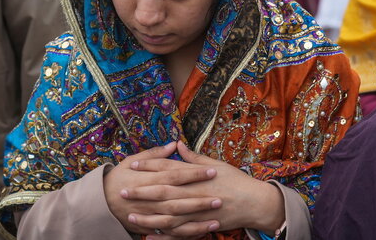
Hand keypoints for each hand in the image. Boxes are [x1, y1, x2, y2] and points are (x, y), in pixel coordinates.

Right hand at [103, 142, 219, 236]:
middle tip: (219, 197)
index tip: (212, 171)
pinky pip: (170, 233)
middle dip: (199, 199)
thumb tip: (175, 144)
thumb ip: (155, 154)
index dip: (194, 173)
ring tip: (215, 217)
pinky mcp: (150, 227)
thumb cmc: (118, 178)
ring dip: (196, 219)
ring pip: (176, 219)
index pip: (175, 175)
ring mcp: (150, 215)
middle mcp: (150, 199)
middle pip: (178, 199)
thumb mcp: (132, 161)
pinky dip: (185, 233)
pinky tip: (202, 231)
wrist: (100, 202)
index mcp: (148, 179)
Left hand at [124, 142, 284, 235]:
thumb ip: (194, 157)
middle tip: (121, 191)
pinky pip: (178, 234)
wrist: (254, 203)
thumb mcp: (216, 164)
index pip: (167, 169)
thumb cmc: (236, 181)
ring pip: (166, 216)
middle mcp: (193, 194)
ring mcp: (196, 212)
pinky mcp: (200, 226)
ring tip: (130, 215)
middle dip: (140, 192)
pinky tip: (149, 237)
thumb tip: (178, 145)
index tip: (132, 165)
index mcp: (195, 176)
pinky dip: (163, 237)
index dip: (148, 166)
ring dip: (147, 216)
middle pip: (161, 193)